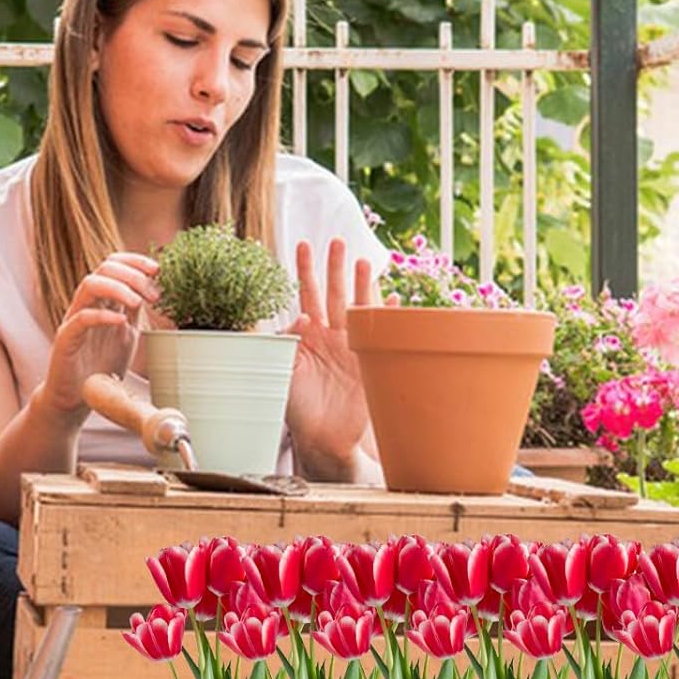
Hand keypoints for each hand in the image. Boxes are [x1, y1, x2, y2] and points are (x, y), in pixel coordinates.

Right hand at [39, 252, 159, 422]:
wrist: (77, 397)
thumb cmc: (101, 365)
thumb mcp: (127, 334)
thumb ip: (135, 312)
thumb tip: (156, 290)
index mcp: (102, 301)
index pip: (113, 265)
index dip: (135, 261)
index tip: (158, 269)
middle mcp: (86, 305)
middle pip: (103, 270)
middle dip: (132, 275)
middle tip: (154, 294)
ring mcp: (74, 320)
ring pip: (89, 286)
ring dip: (117, 288)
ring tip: (138, 302)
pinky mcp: (65, 340)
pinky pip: (80, 319)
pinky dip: (101, 316)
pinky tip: (120, 320)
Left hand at [285, 237, 374, 478]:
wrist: (324, 438)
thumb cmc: (298, 408)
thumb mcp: (283, 373)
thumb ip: (287, 343)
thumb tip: (301, 318)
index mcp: (306, 335)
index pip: (305, 294)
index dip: (304, 270)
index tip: (302, 244)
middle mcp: (330, 335)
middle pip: (333, 292)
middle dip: (335, 266)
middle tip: (337, 241)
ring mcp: (352, 346)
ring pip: (357, 306)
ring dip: (361, 284)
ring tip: (363, 261)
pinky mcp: (369, 360)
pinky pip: (380, 333)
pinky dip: (388, 318)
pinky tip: (394, 302)